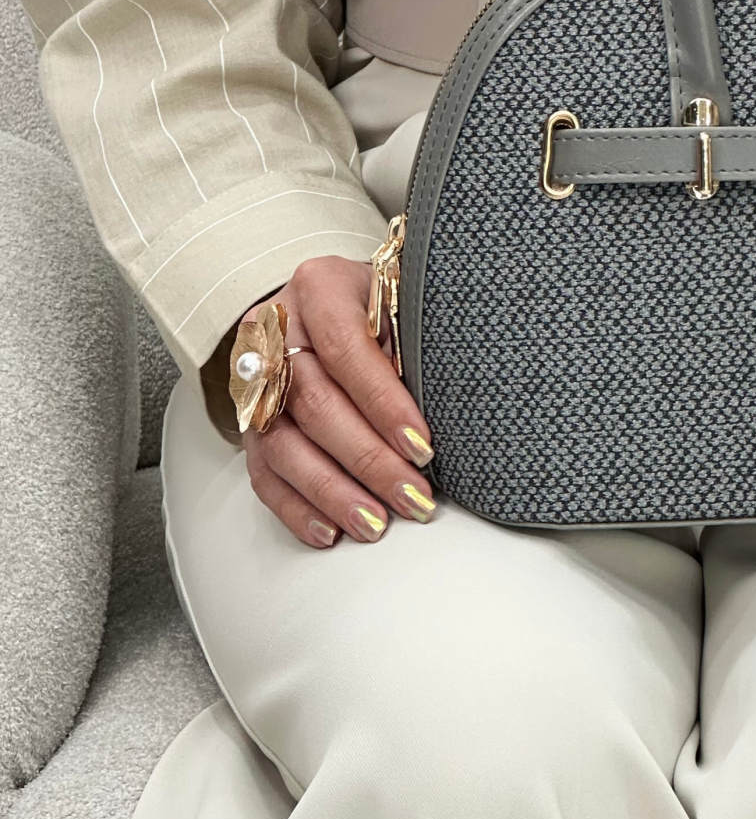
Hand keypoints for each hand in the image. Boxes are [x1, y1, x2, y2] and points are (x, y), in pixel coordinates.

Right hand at [241, 257, 436, 548]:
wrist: (333, 301)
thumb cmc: (382, 304)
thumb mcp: (404, 301)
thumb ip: (415, 342)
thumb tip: (444, 411)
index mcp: (319, 288)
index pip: (346, 349)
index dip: (384, 403)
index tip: (423, 446)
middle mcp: (276, 330)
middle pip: (314, 404)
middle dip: (368, 459)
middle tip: (412, 497)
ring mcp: (253, 379)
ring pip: (283, 446)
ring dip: (333, 493)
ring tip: (376, 524)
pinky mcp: (247, 422)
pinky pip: (263, 473)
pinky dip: (297, 507)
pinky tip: (330, 531)